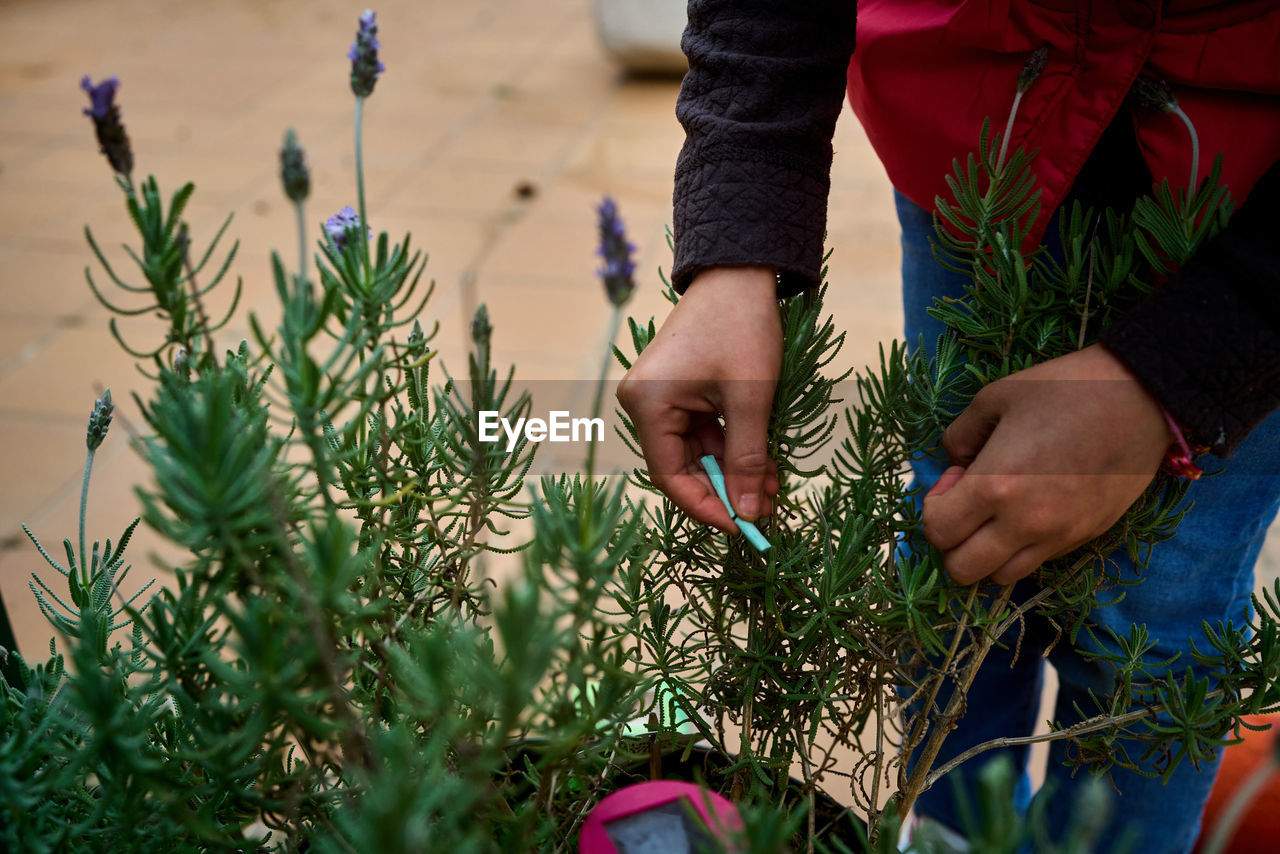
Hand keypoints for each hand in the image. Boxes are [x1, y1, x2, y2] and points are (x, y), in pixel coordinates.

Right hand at [616, 266, 781, 530]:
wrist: (739, 273)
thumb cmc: (742, 328)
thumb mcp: (751, 399)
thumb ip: (748, 459)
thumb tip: (750, 513)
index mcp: (648, 405)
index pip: (670, 476)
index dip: (706, 506)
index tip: (742, 526)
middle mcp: (644, 404)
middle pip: (682, 467)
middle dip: (726, 489)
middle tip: (766, 509)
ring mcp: (660, 397)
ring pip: (698, 452)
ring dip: (735, 470)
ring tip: (773, 488)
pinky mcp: (679, 391)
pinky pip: (703, 432)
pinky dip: (733, 448)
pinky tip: (764, 464)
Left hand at [922, 344, 1174, 584]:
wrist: (1142, 397)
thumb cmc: (1064, 389)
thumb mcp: (995, 397)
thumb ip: (960, 435)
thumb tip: (954, 462)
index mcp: (995, 486)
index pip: (938, 532)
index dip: (935, 507)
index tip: (957, 477)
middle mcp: (1025, 523)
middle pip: (963, 571)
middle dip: (953, 542)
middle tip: (970, 503)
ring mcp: (1059, 536)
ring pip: (1001, 577)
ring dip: (987, 552)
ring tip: (1000, 512)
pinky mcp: (1087, 537)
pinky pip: (1039, 562)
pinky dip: (1022, 548)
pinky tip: (1033, 510)